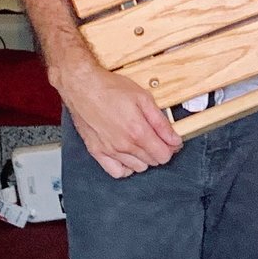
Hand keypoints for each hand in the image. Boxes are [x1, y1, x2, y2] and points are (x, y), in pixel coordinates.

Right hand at [55, 58, 180, 178]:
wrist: (82, 86)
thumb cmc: (110, 88)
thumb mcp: (143, 98)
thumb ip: (161, 122)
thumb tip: (174, 139)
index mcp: (138, 131)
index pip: (164, 154)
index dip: (172, 147)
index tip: (171, 140)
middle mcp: (124, 145)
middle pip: (152, 161)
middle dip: (159, 150)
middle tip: (157, 137)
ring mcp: (109, 150)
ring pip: (137, 167)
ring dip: (144, 158)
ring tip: (141, 143)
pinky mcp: (96, 151)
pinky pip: (116, 172)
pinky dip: (126, 167)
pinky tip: (128, 156)